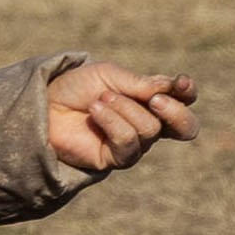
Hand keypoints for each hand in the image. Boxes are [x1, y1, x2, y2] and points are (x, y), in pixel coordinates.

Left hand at [47, 58, 199, 176]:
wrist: (46, 105)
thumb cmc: (77, 87)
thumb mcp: (110, 75)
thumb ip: (141, 84)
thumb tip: (170, 87)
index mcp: (152, 100)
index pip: (184, 100)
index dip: (188, 92)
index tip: (181, 83)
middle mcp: (149, 124)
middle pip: (185, 127)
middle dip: (175, 112)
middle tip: (155, 99)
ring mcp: (135, 143)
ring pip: (150, 129)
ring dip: (124, 108)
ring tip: (99, 100)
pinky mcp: (116, 159)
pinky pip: (127, 142)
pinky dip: (112, 122)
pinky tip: (95, 112)